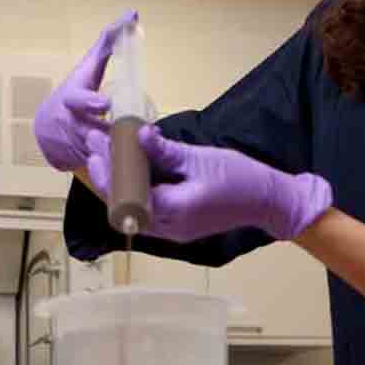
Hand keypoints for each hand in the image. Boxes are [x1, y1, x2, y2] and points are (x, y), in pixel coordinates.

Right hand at [33, 10, 137, 171]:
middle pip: (93, 134)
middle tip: (129, 140)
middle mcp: (71, 124)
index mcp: (72, 100)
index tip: (106, 104)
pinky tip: (133, 175)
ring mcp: (74, 147)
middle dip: (110, 138)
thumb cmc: (74, 92)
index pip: (80, 100)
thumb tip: (131, 15)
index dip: (92, 102)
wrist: (48, 128)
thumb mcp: (88, 68)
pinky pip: (102, 169)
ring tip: (138, 160)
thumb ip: (108, 43)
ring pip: (99, 155)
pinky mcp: (82, 165)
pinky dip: (116, 171)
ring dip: (117, 158)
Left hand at [85, 125, 331, 242]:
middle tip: (96, 146)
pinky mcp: (179, 226)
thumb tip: (138, 134)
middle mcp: (169, 228)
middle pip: (124, 207)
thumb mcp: (200, 159)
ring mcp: (173, 230)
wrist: (268, 200)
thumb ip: (165, 151)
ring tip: (108, 154)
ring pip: (133, 210)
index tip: (97, 148)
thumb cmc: (239, 178)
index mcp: (173, 211)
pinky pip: (148, 210)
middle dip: (107, 177)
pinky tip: (131, 168)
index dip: (108, 173)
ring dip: (119, 184)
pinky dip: (135, 191)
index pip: (127, 197)